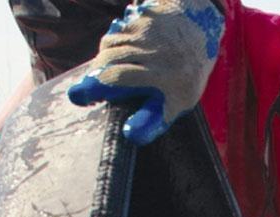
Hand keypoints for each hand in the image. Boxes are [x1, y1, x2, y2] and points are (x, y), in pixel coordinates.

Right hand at [67, 0, 224, 144]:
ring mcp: (146, 31)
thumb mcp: (179, 103)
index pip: (119, 76)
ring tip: (105, 74)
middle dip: (94, 75)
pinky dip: (112, 44)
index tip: (79, 97)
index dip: (94, 87)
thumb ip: (154, 120)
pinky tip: (117, 55)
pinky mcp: (139, 18)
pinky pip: (117, 32)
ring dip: (102, 60)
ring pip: (110, 44)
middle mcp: (154, 51)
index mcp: (164, 75)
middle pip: (109, 59)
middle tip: (89, 89)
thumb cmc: (187, 75)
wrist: (199, 32)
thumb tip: (130, 135)